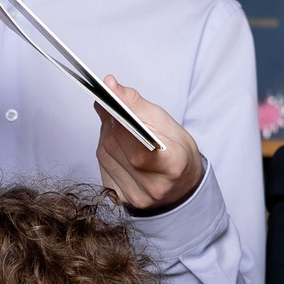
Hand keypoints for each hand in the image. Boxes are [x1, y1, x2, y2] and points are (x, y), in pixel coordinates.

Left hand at [95, 75, 202, 212]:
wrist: (181, 185)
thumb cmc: (177, 151)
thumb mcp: (167, 123)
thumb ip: (136, 103)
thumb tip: (109, 85)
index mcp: (173, 166)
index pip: (141, 149)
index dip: (122, 123)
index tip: (111, 99)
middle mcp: (153, 187)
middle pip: (118, 146)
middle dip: (111, 121)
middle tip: (110, 103)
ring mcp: (136, 196)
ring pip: (105, 154)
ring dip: (106, 133)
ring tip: (116, 122)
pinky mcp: (121, 199)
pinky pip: (102, 166)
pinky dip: (105, 149)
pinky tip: (116, 142)